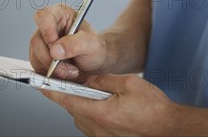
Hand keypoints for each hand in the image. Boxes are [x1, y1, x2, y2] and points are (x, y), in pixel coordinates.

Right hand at [29, 3, 107, 81]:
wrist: (96, 63)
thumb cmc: (95, 48)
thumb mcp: (92, 44)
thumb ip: (76, 44)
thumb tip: (56, 50)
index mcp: (62, 14)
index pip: (44, 16)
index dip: (46, 30)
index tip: (54, 45)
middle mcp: (49, 27)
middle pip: (37, 40)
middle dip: (51, 59)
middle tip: (67, 69)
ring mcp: (42, 43)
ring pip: (35, 56)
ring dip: (52, 69)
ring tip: (71, 72)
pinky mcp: (40, 58)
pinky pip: (37, 68)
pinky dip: (50, 75)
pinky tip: (64, 75)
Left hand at [41, 73, 176, 136]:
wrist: (168, 129)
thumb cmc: (153, 108)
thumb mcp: (128, 84)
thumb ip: (103, 79)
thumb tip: (88, 77)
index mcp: (100, 113)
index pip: (67, 99)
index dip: (50, 89)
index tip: (38, 82)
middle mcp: (96, 128)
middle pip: (73, 107)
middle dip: (70, 92)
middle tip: (72, 78)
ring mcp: (100, 136)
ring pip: (81, 115)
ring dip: (83, 102)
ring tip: (94, 89)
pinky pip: (91, 123)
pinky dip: (91, 110)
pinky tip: (104, 102)